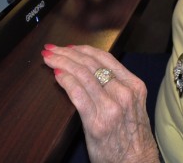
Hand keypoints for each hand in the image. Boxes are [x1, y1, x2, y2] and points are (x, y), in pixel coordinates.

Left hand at [41, 44, 159, 162]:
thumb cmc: (132, 137)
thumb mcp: (132, 105)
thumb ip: (116, 87)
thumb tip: (90, 71)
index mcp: (134, 85)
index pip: (105, 58)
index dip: (83, 49)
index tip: (68, 46)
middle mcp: (124, 93)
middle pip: (91, 64)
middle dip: (67, 53)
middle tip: (52, 49)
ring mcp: (111, 107)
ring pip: (83, 75)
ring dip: (62, 63)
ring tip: (49, 58)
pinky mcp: (97, 123)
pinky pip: (78, 95)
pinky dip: (66, 82)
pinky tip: (56, 75)